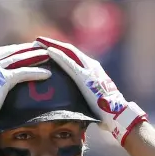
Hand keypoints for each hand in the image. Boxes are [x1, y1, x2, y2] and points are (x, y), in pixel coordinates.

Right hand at [0, 43, 50, 140]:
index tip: (23, 49)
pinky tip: (48, 74)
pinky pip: (23, 73)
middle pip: (10, 51)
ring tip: (48, 55)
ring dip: (34, 56)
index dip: (12, 50)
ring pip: (18, 59)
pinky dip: (36, 73)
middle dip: (26, 48)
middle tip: (39, 47)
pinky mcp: (3, 79)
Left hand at [33, 37, 147, 145]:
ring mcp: (89, 69)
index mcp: (93, 71)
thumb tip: (71, 105)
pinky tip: (47, 51)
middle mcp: (91, 66)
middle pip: (69, 50)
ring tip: (38, 42)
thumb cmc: (105, 113)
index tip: (46, 49)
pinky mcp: (85, 76)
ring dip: (52, 45)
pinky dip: (58, 56)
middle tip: (38, 41)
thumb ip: (82, 97)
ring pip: (68, 52)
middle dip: (53, 44)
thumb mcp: (91, 101)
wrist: (117, 114)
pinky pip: (69, 62)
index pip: (73, 57)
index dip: (60, 51)